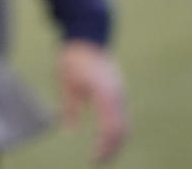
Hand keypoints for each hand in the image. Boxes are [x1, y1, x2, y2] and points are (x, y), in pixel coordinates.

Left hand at [58, 40, 127, 163]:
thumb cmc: (73, 58)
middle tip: (97, 162)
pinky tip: (106, 140)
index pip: (110, 127)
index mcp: (104, 93)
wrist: (87, 36)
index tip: (93, 159)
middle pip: (122, 129)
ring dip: (116, 142)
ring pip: (125, 124)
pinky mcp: (119, 91)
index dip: (103, 146)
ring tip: (102, 155)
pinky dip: (117, 131)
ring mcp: (120, 92)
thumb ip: (70, 107)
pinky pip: (123, 116)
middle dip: (112, 149)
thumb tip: (69, 131)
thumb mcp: (66, 82)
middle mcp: (117, 94)